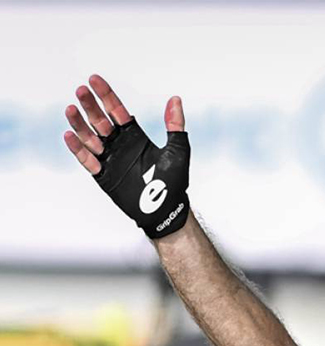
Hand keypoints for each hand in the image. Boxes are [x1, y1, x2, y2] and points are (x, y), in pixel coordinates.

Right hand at [64, 74, 190, 237]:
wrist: (167, 210)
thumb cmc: (175, 182)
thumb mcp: (178, 150)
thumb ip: (175, 125)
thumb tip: (175, 99)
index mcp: (135, 136)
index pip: (116, 111)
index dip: (106, 95)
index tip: (93, 79)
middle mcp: (120, 144)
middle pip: (99, 121)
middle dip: (90, 106)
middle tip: (81, 91)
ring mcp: (110, 159)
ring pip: (89, 138)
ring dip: (79, 124)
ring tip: (70, 109)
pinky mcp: (104, 175)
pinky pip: (87, 160)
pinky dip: (78, 149)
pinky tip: (70, 135)